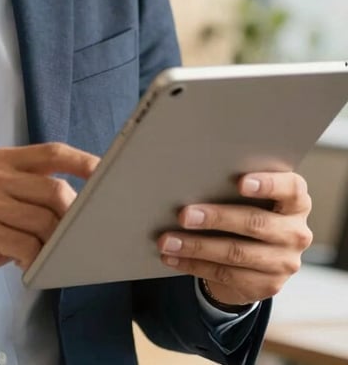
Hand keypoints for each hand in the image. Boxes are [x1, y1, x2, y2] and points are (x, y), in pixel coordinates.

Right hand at [0, 142, 98, 296]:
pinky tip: (27, 265)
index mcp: (2, 161)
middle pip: (55, 190)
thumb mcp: (2, 198)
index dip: (83, 161)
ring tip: (45, 254)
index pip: (52, 152)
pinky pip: (27, 246)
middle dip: (71, 218)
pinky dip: (35, 260)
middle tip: (72, 237)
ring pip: (44, 221)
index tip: (107, 173)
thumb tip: (82, 202)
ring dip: (52, 244)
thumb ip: (33, 191)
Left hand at [157, 171, 312, 305]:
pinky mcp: (267, 285)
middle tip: (183, 214)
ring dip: (196, 246)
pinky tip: (172, 257)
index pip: (291, 189)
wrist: (261, 253)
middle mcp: (295, 232)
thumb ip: (232, 185)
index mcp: (296, 202)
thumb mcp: (252, 195)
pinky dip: (193, 265)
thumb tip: (189, 176)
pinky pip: (225, 275)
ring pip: (236, 253)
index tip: (240, 182)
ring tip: (167, 241)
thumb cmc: (248, 207)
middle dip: (216, 218)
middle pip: (255, 223)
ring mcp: (284, 262)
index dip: (268, 184)